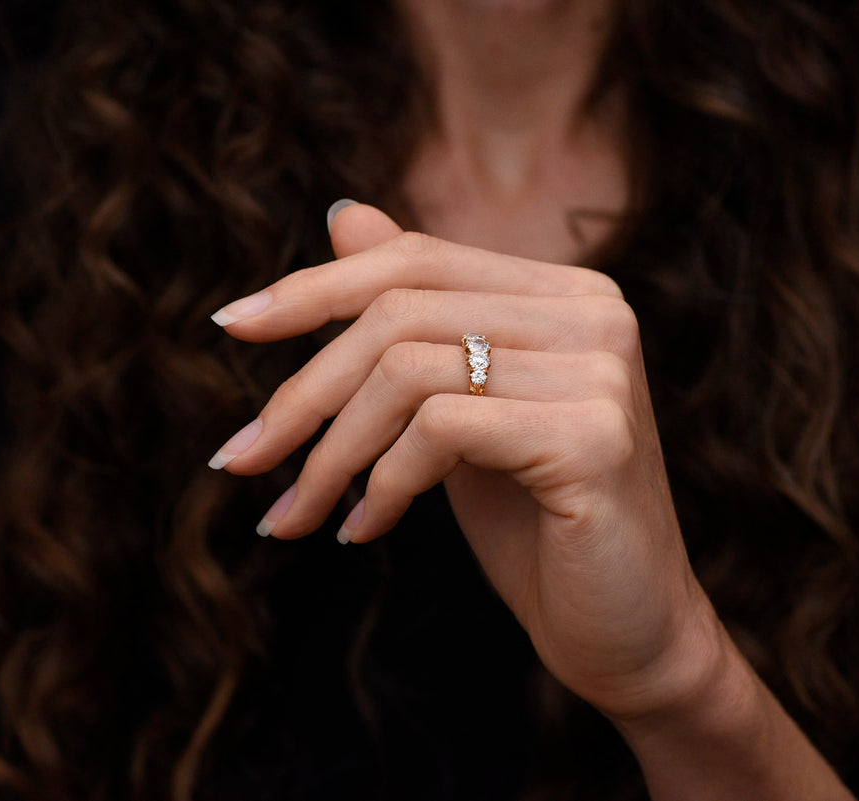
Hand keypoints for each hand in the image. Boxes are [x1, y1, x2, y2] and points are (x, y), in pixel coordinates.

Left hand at [209, 203, 719, 721]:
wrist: (628, 631)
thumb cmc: (537, 524)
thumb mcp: (459, 411)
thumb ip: (415, 320)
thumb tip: (343, 214)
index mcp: (565, 294)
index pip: (416, 259)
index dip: (314, 287)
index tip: (230, 325)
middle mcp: (595, 313)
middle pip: (399, 312)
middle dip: (303, 392)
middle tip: (243, 459)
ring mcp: (600, 371)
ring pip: (407, 371)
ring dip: (328, 454)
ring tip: (293, 516)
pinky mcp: (594, 436)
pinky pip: (440, 431)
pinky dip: (379, 486)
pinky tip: (363, 531)